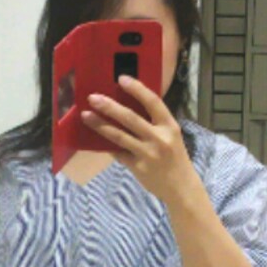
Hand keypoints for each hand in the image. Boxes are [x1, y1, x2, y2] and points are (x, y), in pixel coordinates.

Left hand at [80, 76, 197, 205]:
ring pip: (119, 136)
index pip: (152, 102)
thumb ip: (155, 123)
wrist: (181, 188)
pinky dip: (107, 145)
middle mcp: (159, 138)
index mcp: (169, 126)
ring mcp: (147, 154)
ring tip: (86, 116)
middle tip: (93, 98)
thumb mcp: (171, 136)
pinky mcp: (138, 168)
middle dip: (109, 107)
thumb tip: (128, 107)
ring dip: (100, 125)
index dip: (137, 89)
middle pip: (130, 118)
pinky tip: (94, 138)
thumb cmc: (175, 158)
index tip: (121, 78)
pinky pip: (118, 153)